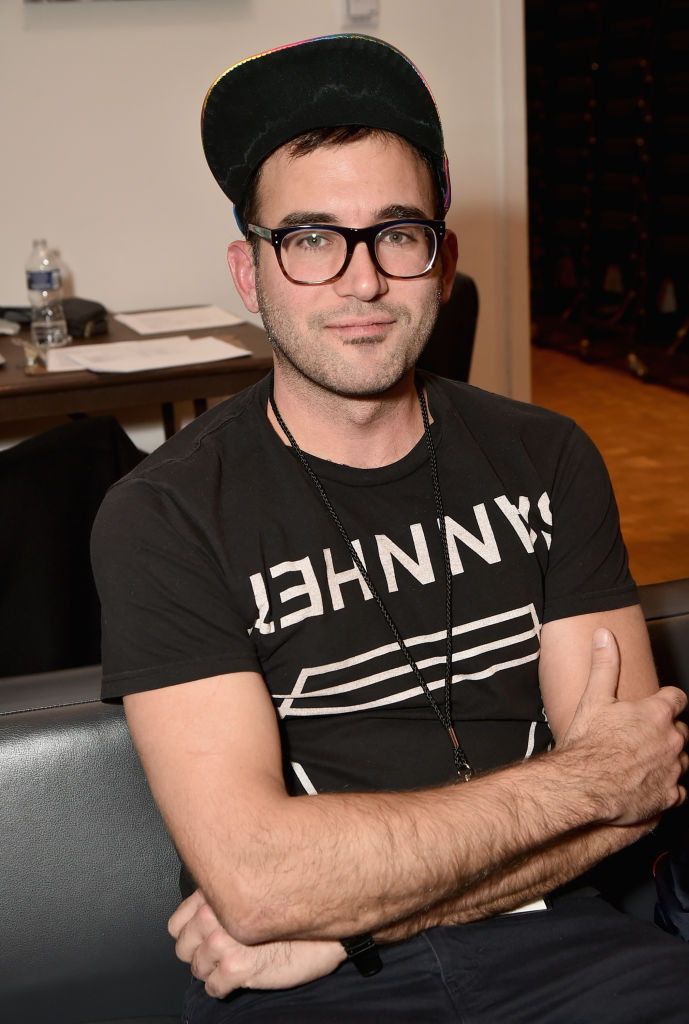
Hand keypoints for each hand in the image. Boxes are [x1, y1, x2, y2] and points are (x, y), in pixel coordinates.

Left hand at [168, 890, 345, 997]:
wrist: (323, 930)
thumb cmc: (294, 907)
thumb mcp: (253, 890)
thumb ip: (223, 896)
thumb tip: (200, 911)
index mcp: (215, 894)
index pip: (177, 923)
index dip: (190, 934)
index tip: (202, 937)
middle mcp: (214, 915)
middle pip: (184, 949)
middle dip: (200, 954)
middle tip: (221, 952)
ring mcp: (224, 941)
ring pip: (198, 970)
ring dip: (214, 971)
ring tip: (235, 962)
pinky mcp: (237, 967)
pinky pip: (214, 988)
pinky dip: (224, 987)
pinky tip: (242, 975)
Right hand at [560, 628, 688, 824]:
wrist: (584, 784)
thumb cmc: (589, 743)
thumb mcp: (593, 697)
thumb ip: (604, 664)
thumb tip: (605, 636)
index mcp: (656, 713)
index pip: (677, 698)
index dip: (667, 700)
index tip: (658, 704)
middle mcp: (671, 739)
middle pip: (682, 730)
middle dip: (667, 731)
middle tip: (642, 735)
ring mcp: (672, 768)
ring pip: (683, 759)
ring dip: (670, 758)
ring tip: (646, 759)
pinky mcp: (668, 795)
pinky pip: (680, 791)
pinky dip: (669, 787)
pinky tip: (650, 784)